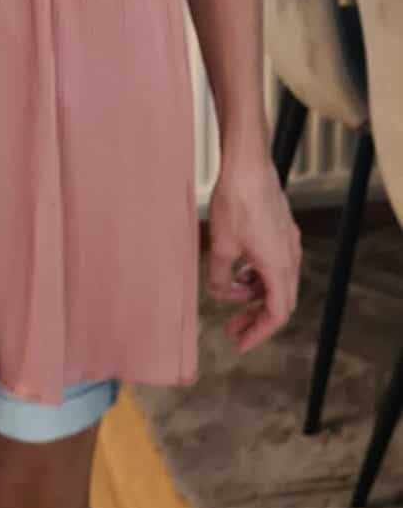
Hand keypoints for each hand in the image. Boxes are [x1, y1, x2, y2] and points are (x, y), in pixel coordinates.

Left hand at [204, 154, 301, 352]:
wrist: (248, 164)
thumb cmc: (236, 202)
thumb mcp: (220, 247)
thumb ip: (218, 278)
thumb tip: (218, 292)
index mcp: (278, 266)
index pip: (277, 313)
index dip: (259, 332)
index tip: (240, 343)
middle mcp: (289, 256)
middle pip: (279, 300)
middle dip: (255, 318)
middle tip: (232, 329)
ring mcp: (288, 242)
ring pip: (276, 281)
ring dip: (254, 294)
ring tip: (228, 296)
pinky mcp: (281, 229)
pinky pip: (273, 263)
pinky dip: (257, 274)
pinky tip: (236, 271)